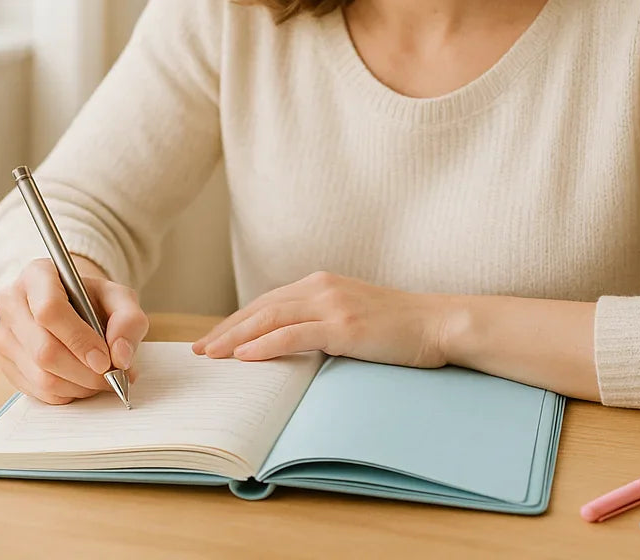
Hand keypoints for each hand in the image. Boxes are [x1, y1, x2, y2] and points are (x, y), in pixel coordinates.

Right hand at [0, 258, 147, 404]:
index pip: (49, 311)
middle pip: (44, 350)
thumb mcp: (119, 298)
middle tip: (111, 376)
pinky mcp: (5, 364)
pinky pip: (37, 391)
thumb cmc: (92, 300)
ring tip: (100, 378)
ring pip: (41, 376)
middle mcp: (12, 303)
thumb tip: (120, 357)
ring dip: (79, 386)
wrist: (71, 306)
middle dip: (84, 371)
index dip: (79, 340)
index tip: (104, 360)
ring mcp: (3, 335)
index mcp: (36, 276)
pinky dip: (67, 393)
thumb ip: (129, 321)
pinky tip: (81, 381)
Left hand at [191, 271, 448, 368]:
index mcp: (322, 283)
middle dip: (226, 329)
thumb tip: (292, 341)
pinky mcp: (343, 326)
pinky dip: (265, 344)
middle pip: (261, 307)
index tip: (213, 339)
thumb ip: (322, 320)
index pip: (267, 301)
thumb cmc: (400, 326)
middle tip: (200, 350)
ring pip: (270, 318)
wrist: (438, 323)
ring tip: (212, 355)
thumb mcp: (354, 314)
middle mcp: (322, 287)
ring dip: (236, 337)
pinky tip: (246, 356)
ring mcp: (332, 304)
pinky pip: (294, 334)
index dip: (237, 320)